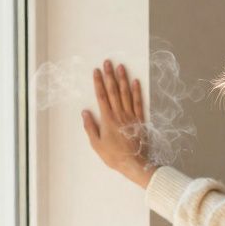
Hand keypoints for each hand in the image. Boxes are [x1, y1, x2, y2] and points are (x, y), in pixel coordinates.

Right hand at [82, 59, 156, 188]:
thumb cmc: (114, 156)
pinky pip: (138, 102)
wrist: (135, 163)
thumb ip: (90, 127)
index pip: (101, 96)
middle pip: (113, 91)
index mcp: (107, 119)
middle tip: (108, 62)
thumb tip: (85, 113)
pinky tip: (135, 82)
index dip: (98, 83)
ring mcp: (130, 116)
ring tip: (121, 67)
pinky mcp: (140, 120)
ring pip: (126, 93)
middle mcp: (119, 114)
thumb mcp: (96, 144)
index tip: (96, 71)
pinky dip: (137, 91)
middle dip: (110, 76)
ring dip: (123, 79)